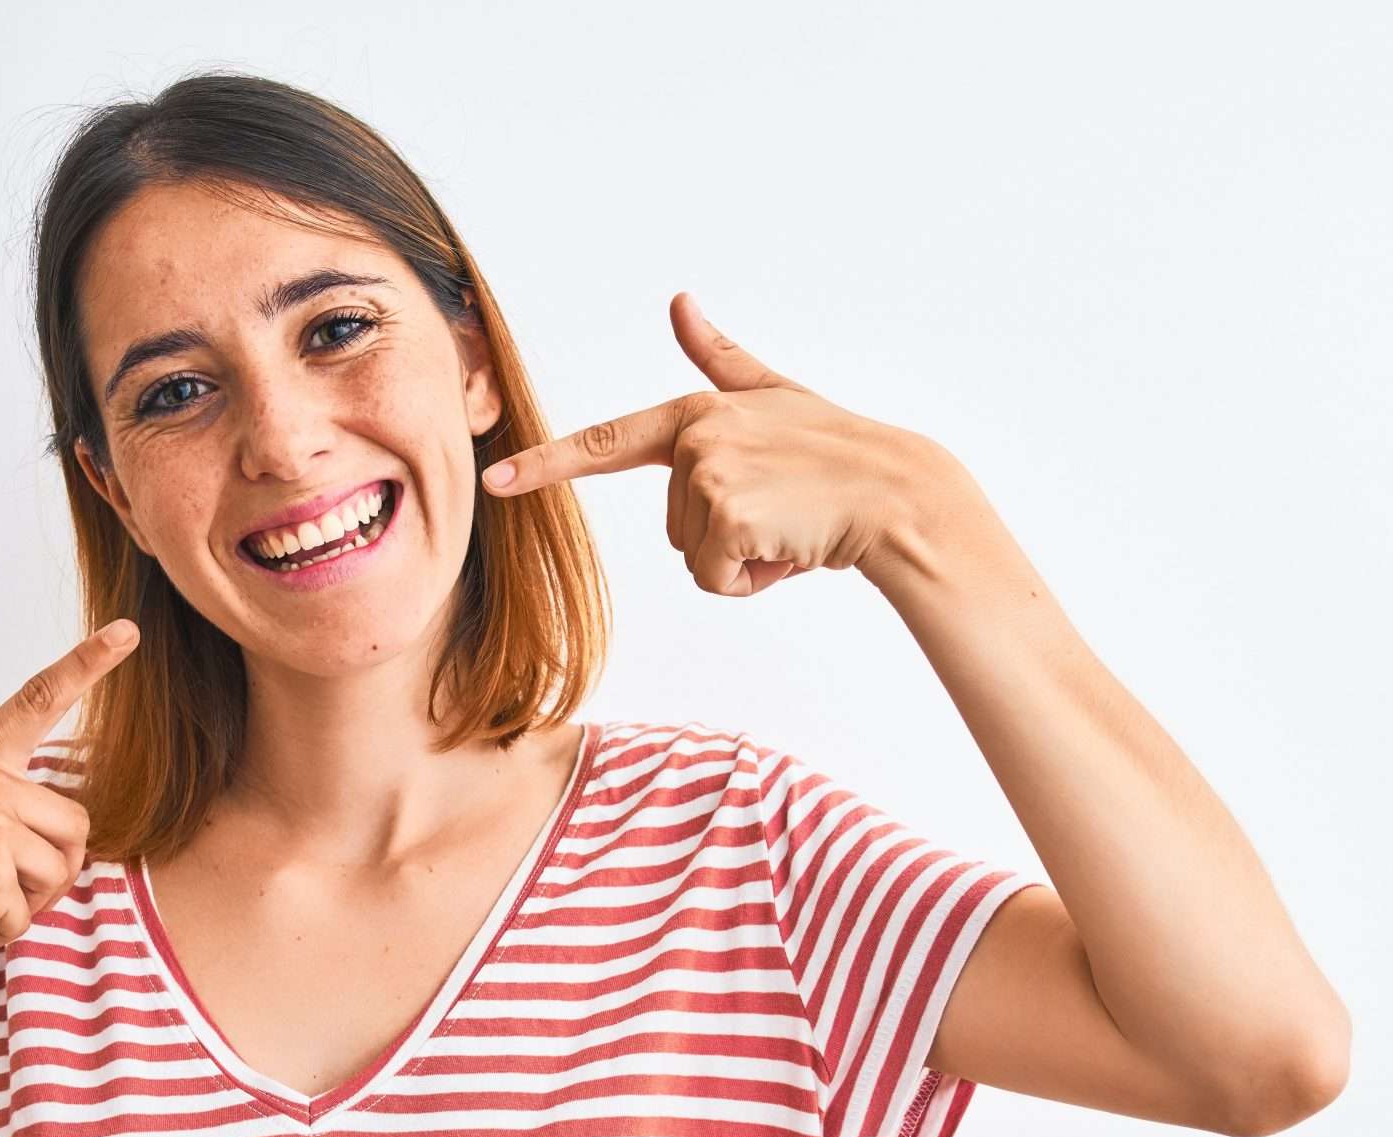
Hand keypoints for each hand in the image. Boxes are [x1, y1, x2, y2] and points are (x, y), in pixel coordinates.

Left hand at [480, 292, 968, 596]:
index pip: (607, 441)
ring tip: (791, 524)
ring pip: (695, 557)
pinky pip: (716, 580)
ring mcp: (708, 473)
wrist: (896, 493)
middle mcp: (695, 437)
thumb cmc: (837, 453)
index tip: (496, 480)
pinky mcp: (725, 514)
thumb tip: (681, 300)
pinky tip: (793, 547)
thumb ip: (719, 357)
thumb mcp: (773, 395)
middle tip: (782, 509)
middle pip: (674, 528)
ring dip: (744, 558)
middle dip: (727, 536)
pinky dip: (755, 579)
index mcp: (695, 414)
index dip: (547, 464)